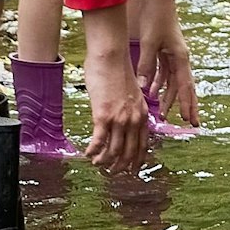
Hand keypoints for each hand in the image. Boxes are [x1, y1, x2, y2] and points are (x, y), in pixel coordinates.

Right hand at [81, 49, 146, 174]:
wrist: (111, 56)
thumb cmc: (117, 70)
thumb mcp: (132, 92)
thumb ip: (131, 108)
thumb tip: (124, 118)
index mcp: (142, 114)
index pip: (143, 145)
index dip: (137, 160)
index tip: (131, 169)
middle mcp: (133, 120)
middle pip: (129, 152)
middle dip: (120, 166)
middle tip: (112, 173)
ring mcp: (119, 119)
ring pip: (114, 150)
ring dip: (105, 161)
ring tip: (97, 164)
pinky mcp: (103, 116)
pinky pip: (99, 141)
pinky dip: (93, 151)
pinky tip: (87, 154)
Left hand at [129, 0, 198, 126]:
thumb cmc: (156, 18)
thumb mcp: (149, 43)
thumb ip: (146, 65)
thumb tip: (142, 88)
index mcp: (180, 57)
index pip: (186, 87)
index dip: (188, 104)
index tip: (190, 121)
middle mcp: (180, 58)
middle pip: (185, 86)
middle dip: (186, 105)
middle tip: (188, 122)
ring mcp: (172, 54)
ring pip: (173, 80)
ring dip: (169, 95)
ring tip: (164, 112)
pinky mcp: (164, 50)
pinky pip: (164, 71)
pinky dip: (158, 82)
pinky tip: (151, 91)